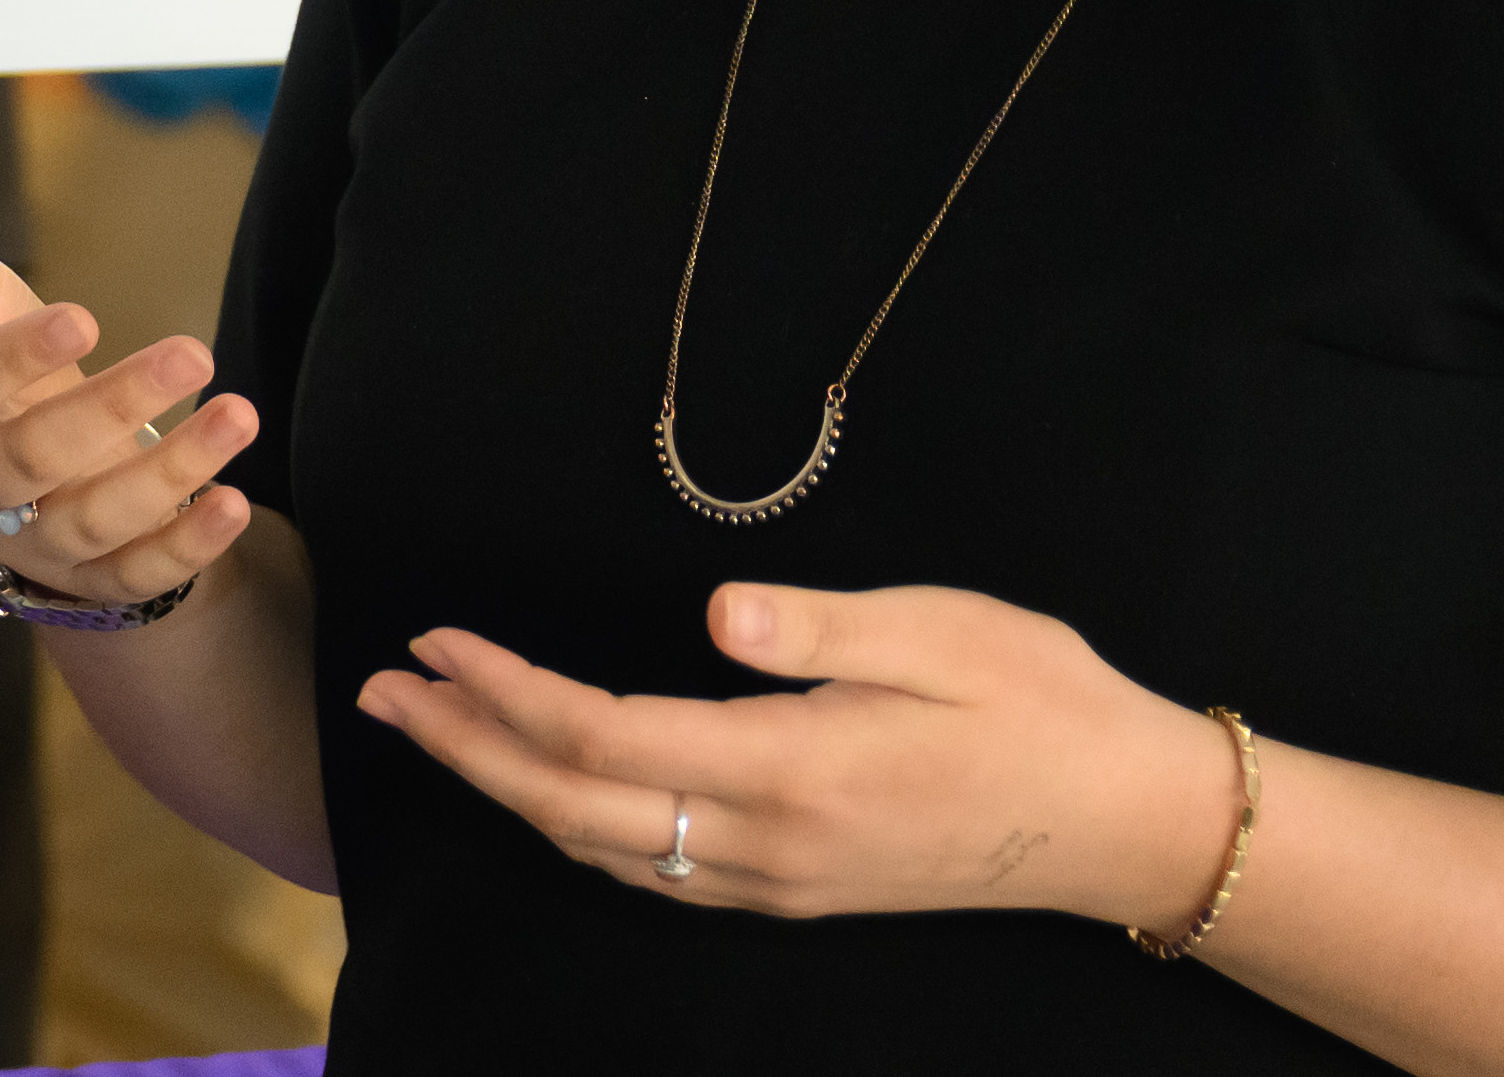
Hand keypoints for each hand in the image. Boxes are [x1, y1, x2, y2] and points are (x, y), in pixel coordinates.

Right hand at [0, 208, 265, 617]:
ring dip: (170, 472)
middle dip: (111, 407)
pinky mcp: (89, 576)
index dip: (12, 358)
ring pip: (93, 520)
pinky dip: (188, 547)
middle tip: (192, 351)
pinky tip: (235, 502)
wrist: (10, 435)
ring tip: (237, 414)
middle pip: (28, 461)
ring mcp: (27, 542)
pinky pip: (137, 575)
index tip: (84, 316)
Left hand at [365, 584, 1242, 928]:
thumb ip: (822, 627)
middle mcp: (769, 845)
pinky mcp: (800, 890)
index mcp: (790, 770)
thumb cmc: (1041, 703)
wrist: (1127, 822)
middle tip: (376, 691)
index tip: (432, 641)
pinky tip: (543, 788)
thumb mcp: (944, 634)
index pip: (603, 736)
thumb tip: (718, 612)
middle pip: (575, 806)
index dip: (504, 691)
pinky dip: (574, 826)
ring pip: (605, 848)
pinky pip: (654, 870)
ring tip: (432, 726)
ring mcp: (782, 881)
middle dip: (465, 747)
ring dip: (507, 787)